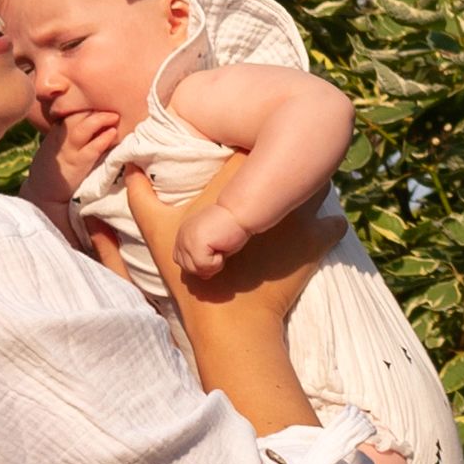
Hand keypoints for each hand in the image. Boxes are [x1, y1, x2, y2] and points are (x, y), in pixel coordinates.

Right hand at [48, 105, 123, 180]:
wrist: (42, 193)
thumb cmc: (53, 169)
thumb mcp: (56, 146)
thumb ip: (69, 134)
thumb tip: (92, 124)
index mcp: (57, 131)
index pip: (71, 110)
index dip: (86, 103)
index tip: (101, 99)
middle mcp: (60, 137)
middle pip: (77, 113)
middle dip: (94, 107)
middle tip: (112, 103)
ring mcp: (68, 150)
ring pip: (82, 126)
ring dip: (100, 119)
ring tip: (114, 116)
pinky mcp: (77, 164)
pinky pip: (91, 148)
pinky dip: (103, 139)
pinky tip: (112, 133)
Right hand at [125, 168, 325, 317]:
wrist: (232, 321)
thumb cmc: (193, 270)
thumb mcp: (155, 230)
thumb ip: (140, 194)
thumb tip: (130, 167)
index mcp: (238, 172)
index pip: (251, 142)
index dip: (247, 151)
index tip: (240, 166)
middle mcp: (277, 183)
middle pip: (285, 160)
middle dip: (279, 168)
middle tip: (265, 184)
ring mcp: (303, 212)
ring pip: (313, 186)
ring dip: (304, 193)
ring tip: (287, 207)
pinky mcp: (320, 240)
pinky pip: (333, 223)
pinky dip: (325, 227)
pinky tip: (312, 233)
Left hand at [173, 196, 255, 283]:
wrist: (240, 212)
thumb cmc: (232, 226)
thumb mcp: (214, 245)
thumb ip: (204, 259)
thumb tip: (203, 275)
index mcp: (184, 235)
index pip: (182, 261)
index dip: (200, 263)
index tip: (216, 251)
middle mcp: (182, 237)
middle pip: (188, 268)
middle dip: (206, 266)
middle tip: (220, 250)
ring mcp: (187, 240)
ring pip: (195, 269)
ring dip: (212, 264)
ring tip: (220, 247)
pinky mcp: (195, 244)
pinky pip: (204, 266)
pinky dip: (217, 262)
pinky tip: (222, 247)